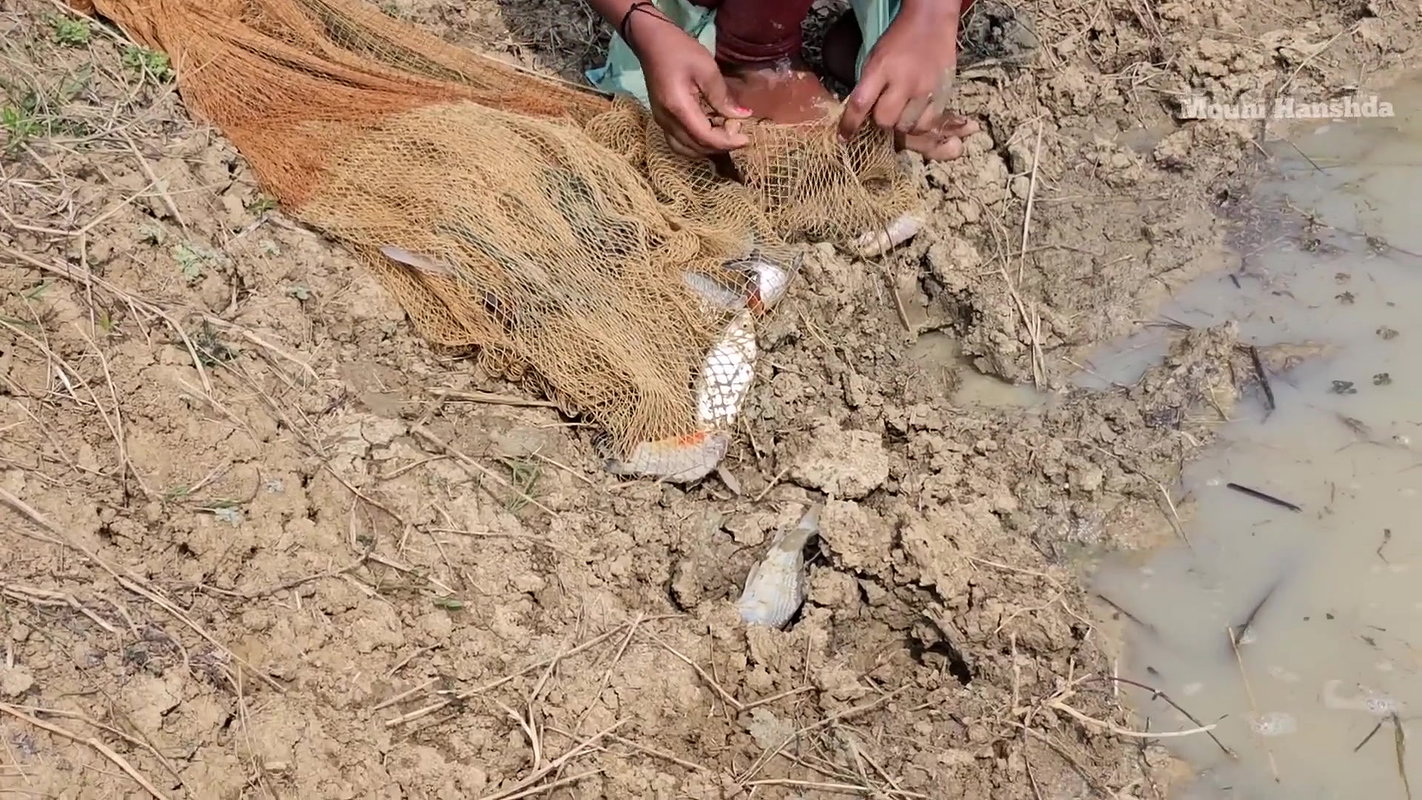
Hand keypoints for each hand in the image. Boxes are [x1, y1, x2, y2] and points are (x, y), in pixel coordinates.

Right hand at [630, 17, 751, 157]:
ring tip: (725, 134)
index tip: (746, 139)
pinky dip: (696, 144)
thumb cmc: (680, 51)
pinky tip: (710, 132)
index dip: (727, 142)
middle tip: (738, 132)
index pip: (705, 137)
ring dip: (708, 148)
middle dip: (721, 145)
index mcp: (678, 108)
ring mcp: (661, 122)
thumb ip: (723, 97)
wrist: (651, 42)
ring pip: (686, 149)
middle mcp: (667, 121)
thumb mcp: (707, 69)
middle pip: (696, 147)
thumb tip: (742, 116)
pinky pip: (679, 142)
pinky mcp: (661, 119)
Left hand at [837, 2, 963, 141]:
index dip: (849, 125)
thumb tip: (861, 116)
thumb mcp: (875, 58)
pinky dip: (918, 125)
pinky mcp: (941, 94)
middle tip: (883, 111)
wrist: (931, 23)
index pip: (860, 104)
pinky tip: (916, 115)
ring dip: (899, 124)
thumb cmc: (898, 41)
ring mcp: (924, 89)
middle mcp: (903, 81)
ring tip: (901, 112)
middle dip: (880, 121)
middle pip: (885, 120)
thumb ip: (868, 86)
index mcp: (881, 68)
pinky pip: (927, 124)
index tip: (843, 137)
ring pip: (906, 126)